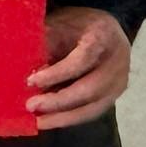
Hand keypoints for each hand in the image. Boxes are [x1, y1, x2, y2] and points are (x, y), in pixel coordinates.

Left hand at [30, 6, 131, 128]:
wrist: (107, 28)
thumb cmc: (78, 25)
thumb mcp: (60, 24)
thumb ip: (46, 45)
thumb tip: (26, 74)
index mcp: (104, 36)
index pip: (81, 60)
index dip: (56, 74)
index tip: (31, 81)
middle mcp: (117, 62)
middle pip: (90, 90)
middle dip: (58, 101)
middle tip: (31, 106)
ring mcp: (119, 81)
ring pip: (92, 108)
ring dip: (63, 117)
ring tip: (39, 122)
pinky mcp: (114, 95)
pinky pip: (92, 112)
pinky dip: (70, 118)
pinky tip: (51, 120)